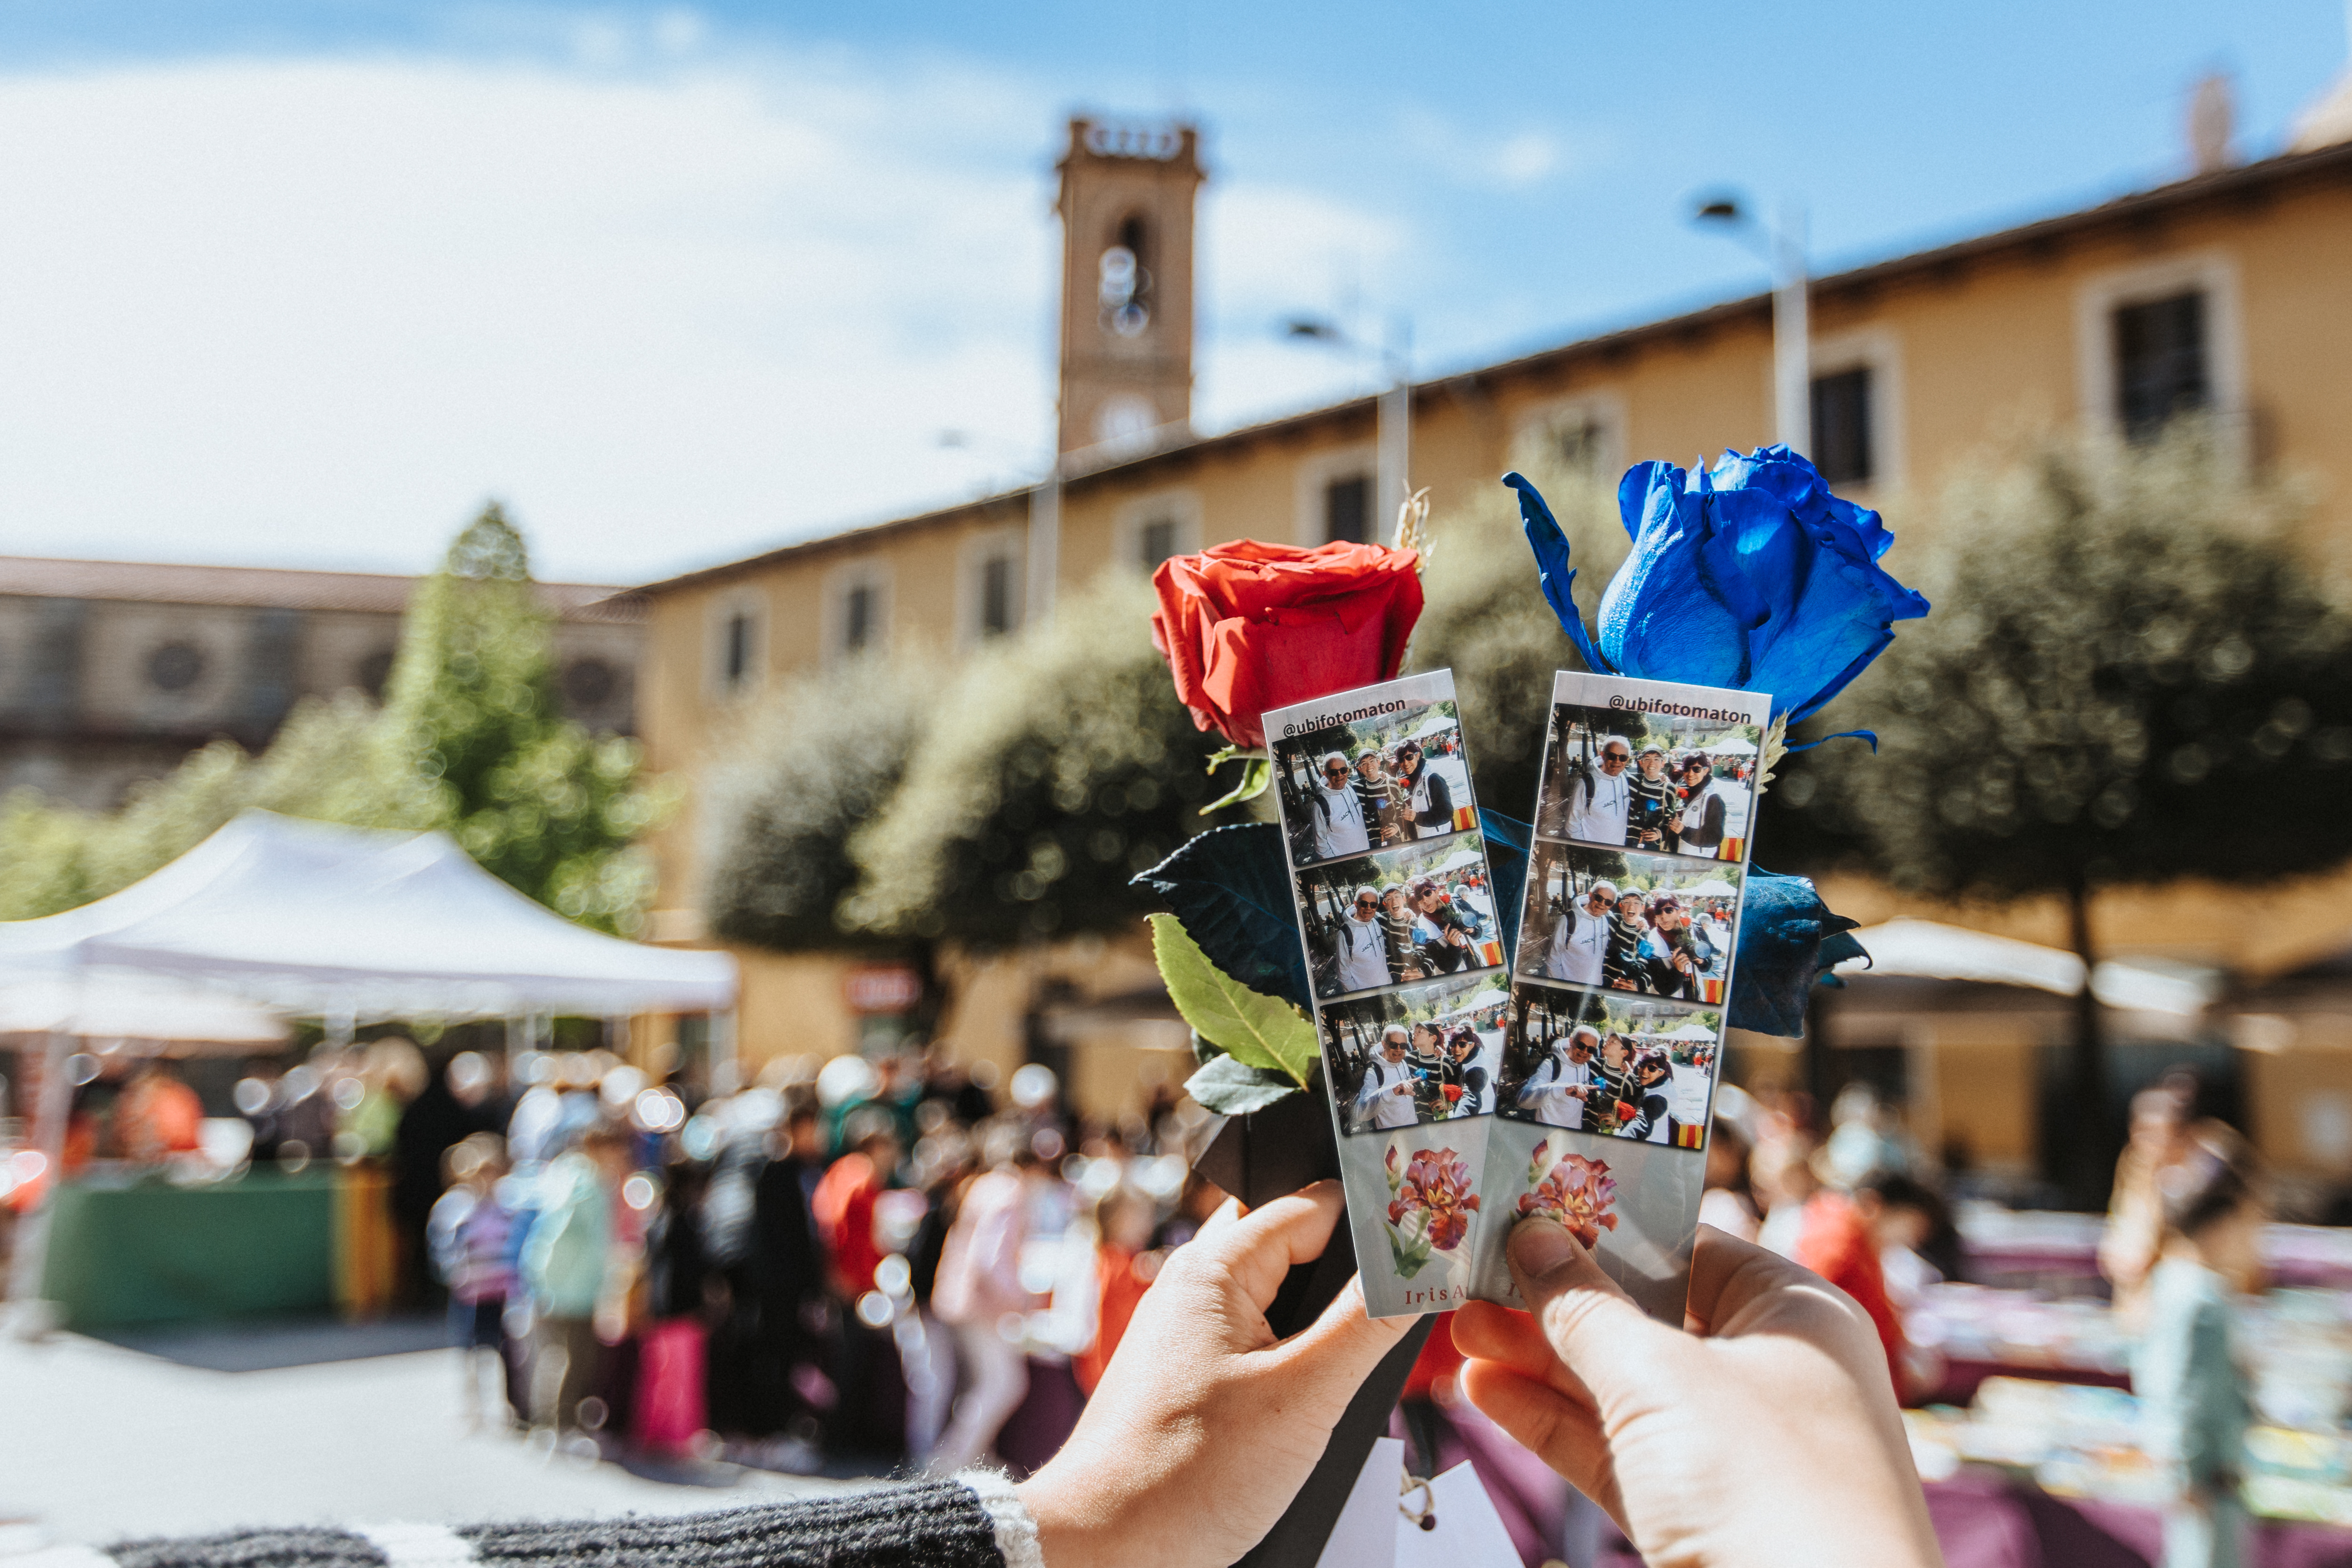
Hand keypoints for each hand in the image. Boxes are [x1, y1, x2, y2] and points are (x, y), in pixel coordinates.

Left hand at [1019, 1182, 1408, 1567]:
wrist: (1104, 1550)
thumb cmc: (1183, 1474)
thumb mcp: (1303, 1395)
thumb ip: (1367, 1322)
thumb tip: (1422, 1266)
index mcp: (1214, 1265)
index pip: (1316, 1203)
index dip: (1374, 1219)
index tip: (1432, 1242)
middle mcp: (1196, 1285)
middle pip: (1297, 1244)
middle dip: (1351, 1270)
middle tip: (1404, 1302)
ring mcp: (1191, 1332)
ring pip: (1281, 1296)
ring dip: (1326, 1320)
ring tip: (1370, 1353)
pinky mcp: (1194, 1377)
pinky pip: (1260, 1340)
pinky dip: (1299, 1357)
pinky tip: (1324, 1392)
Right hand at [1454, 1222, 1937, 1567]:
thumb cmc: (1765, 1485)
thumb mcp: (1662, 1378)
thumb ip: (1586, 1309)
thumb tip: (1534, 1237)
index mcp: (1794, 1317)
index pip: (1687, 1247)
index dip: (1603, 1230)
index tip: (1524, 1211)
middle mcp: (1769, 1375)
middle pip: (1644, 1318)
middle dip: (1555, 1301)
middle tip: (1471, 1275)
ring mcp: (1731, 1451)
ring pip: (1620, 1388)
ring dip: (1538, 1360)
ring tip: (1459, 1329)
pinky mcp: (1694, 1512)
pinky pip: (1613, 1451)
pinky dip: (1551, 1422)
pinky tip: (1486, 1392)